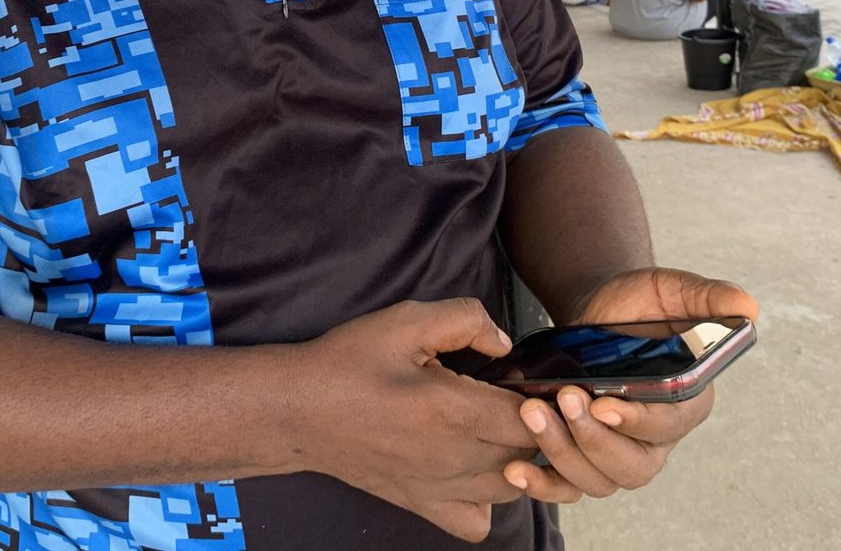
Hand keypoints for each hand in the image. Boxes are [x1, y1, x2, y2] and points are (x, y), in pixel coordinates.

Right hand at [292, 299, 536, 542]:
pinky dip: (487, 500)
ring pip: (514, 487)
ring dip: (516, 458)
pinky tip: (475, 468)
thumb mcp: (404, 321)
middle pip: (528, 453)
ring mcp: (440, 488)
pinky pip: (478, 520)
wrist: (299, 411)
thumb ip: (464, 319)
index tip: (528, 377)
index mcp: (452, 411)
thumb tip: (504, 342)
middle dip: (533, 424)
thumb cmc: (348, 363)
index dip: (540, 396)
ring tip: (497, 427)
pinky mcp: (424, 504)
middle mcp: (453, 459)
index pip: (530, 417)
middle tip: (513, 395)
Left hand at [503, 268, 757, 504]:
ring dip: (562, 453)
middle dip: (593, 439)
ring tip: (532, 412)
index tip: (603, 403)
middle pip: (632, 466)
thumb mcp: (670, 290)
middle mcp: (656, 439)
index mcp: (686, 403)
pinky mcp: (583, 458)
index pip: (667, 427)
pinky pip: (568, 489)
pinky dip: (542, 486)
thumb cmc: (637, 304)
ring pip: (598, 480)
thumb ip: (706, 297)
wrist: (595, 312)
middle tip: (562, 400)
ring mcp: (619, 453)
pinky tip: (516, 469)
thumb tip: (747, 306)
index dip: (636, 420)